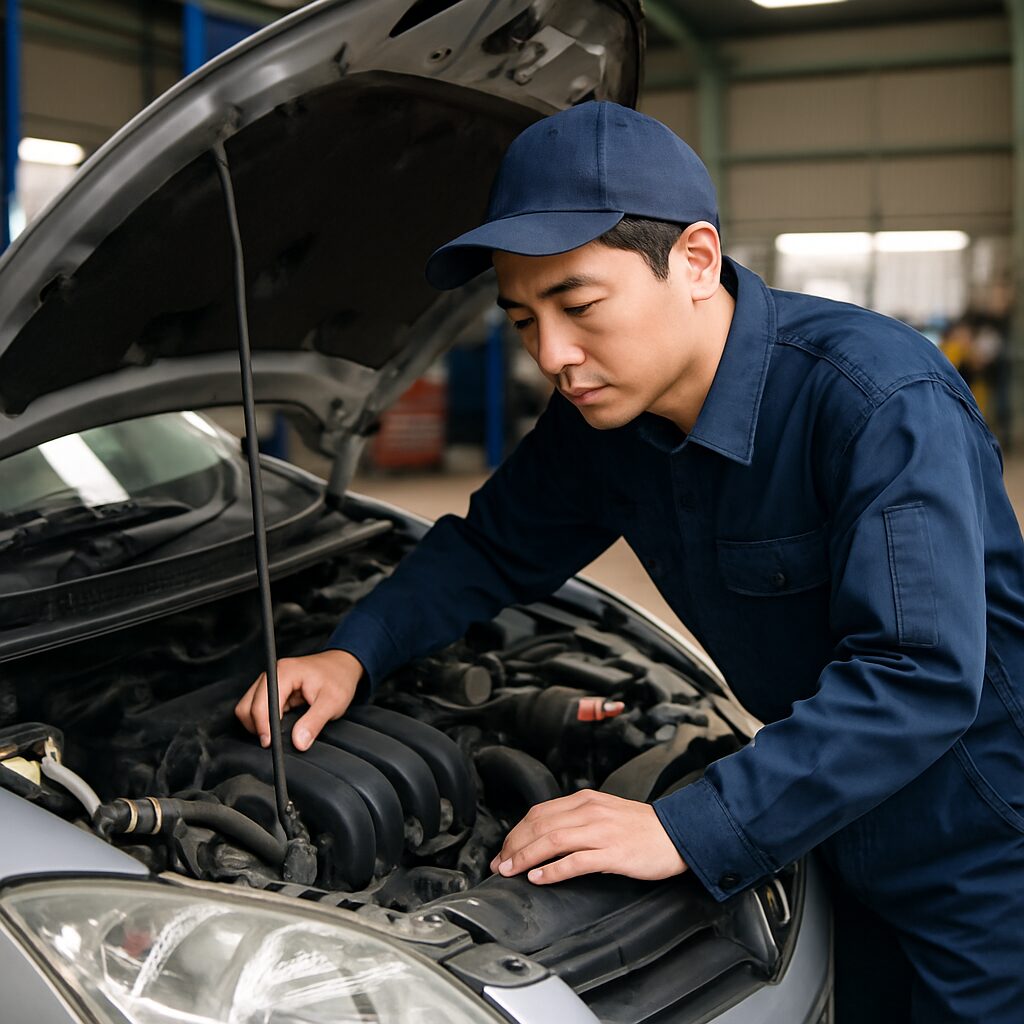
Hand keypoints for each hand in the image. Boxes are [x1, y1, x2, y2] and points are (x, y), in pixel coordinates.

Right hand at [234, 649, 364, 750]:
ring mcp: (270, 681)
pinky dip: (263, 719)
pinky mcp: (272, 689)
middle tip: (273, 742)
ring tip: (276, 734)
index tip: (269, 743)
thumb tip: (298, 742)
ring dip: (258, 723)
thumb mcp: (332, 702)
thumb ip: (313, 723)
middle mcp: (273, 674)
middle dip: (258, 726)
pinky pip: (257, 707)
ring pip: (248, 707)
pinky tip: (278, 725)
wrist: (343, 665)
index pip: (261, 703)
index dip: (263, 726)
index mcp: (284, 672)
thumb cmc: (339, 678)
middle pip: (248, 705)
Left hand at [489, 789, 687, 884]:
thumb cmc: (642, 829)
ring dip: (526, 856)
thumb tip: (546, 836)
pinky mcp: (613, 852)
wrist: (678, 834)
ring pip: (552, 839)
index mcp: (585, 800)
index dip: (517, 833)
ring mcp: (601, 831)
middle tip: (500, 865)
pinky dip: (553, 869)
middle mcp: (590, 811)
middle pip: (540, 824)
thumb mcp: (605, 813)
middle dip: (514, 846)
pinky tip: (540, 877)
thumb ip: (577, 820)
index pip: (539, 812)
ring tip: (512, 871)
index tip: (505, 851)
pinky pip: (576, 860)